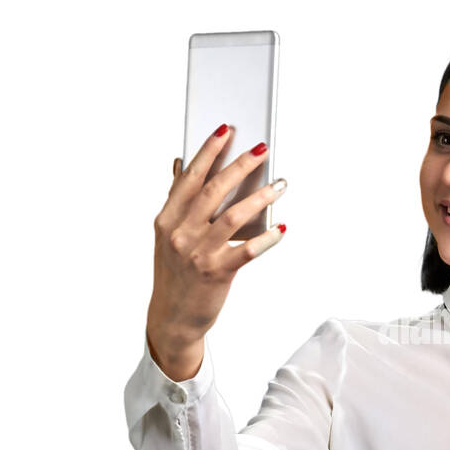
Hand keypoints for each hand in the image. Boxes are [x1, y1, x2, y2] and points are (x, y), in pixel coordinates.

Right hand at [146, 125, 287, 378]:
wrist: (172, 318)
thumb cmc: (174, 273)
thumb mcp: (168, 235)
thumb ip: (177, 200)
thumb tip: (181, 164)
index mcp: (167, 219)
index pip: (190, 177)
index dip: (209, 151)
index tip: (226, 130)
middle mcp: (180, 233)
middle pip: (214, 190)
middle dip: (240, 165)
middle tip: (262, 149)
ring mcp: (198, 254)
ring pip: (234, 216)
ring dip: (260, 197)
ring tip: (280, 184)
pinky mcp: (217, 274)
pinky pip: (248, 250)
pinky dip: (267, 238)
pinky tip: (282, 228)